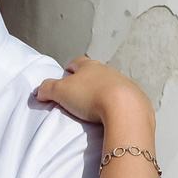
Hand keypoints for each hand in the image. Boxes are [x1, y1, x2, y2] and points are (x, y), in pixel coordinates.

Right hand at [34, 56, 150, 126]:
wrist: (125, 109)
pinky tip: (113, 115)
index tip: (66, 76)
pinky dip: (119, 104)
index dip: (70, 69)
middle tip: (79, 95)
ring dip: (104, 92)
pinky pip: (126, 99)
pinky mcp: (137, 98)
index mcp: (89, 67)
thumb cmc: (91, 97)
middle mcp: (108, 71)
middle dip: (88, 81)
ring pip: (111, 84)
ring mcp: (124, 83)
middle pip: (95, 73)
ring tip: (96, 107)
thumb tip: (41, 91)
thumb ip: (48, 88)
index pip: (77, 62)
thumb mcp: (61, 92)